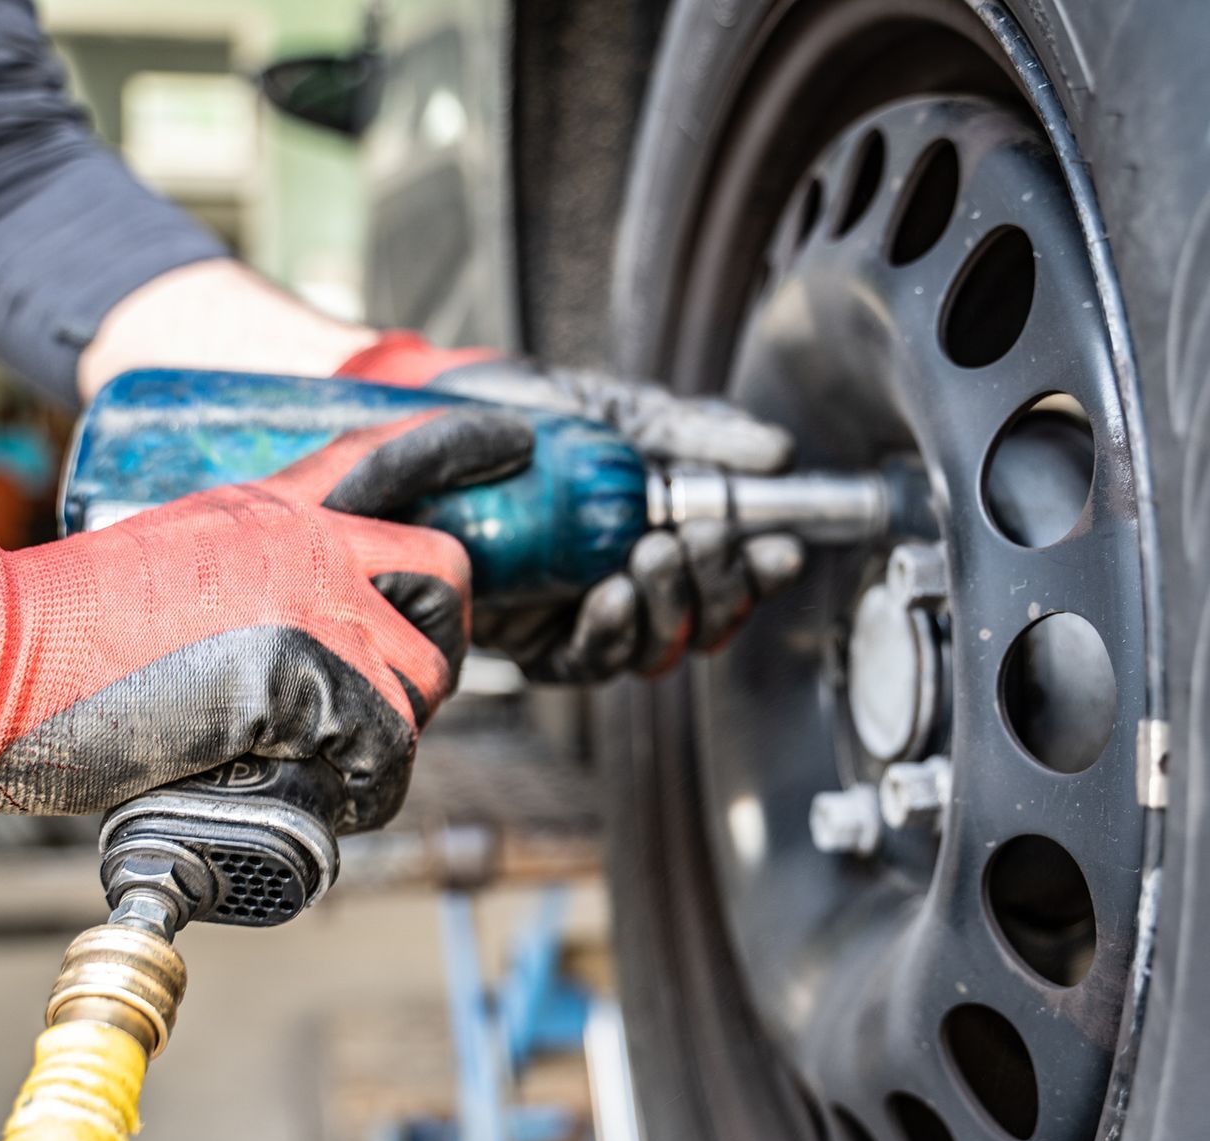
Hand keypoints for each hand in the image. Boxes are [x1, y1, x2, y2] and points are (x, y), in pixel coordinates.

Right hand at [0, 406, 534, 824]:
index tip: (513, 440)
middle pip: (445, 572)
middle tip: (404, 684)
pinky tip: (340, 791)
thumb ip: (245, 585)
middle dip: (444, 635)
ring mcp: (306, 602)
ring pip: (423, 669)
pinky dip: (372, 779)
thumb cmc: (53, 634)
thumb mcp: (169, 564)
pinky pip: (384, 738)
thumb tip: (291, 656)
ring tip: (349, 759)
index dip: (460, 444)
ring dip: (398, 724)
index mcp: (271, 508)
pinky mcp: (292, 672)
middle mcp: (306, 542)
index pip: (389, 451)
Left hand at [338, 333, 804, 681]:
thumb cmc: (525, 409)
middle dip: (717, 591)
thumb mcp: (619, 408)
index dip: (761, 574)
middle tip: (703, 540)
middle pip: (699, 626)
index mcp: (660, 535)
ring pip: (650, 651)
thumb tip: (776, 453)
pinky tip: (613, 596)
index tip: (779, 549)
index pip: (729, 577)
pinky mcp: (523, 637)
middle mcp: (626, 585)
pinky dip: (608, 636)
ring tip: (656, 554)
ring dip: (669, 609)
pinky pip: (578, 662)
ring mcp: (575, 615)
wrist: (430, 412)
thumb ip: (694, 432)